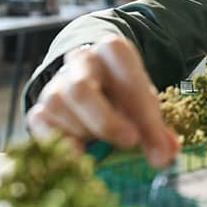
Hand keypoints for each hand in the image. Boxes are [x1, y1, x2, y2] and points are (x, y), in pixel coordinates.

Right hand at [26, 36, 179, 166]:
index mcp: (113, 51)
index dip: (135, 108)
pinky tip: (76, 154)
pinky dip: (55, 139)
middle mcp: (81, 60)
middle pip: (80, 89)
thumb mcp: (145, 104)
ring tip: (101, 142)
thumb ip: (157, 130)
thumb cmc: (124, 94)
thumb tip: (167, 156)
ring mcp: (57, 82)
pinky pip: (39, 120)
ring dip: (82, 130)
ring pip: (57, 104)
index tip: (140, 138)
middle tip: (129, 143)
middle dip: (105, 121)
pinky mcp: (42, 105)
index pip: (124, 73)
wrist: (97, 81)